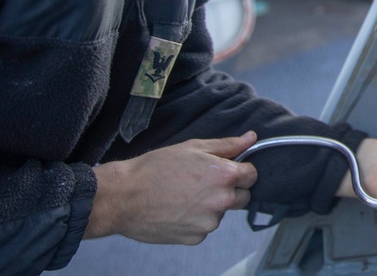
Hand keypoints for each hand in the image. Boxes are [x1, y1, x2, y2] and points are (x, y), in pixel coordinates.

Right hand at [86, 131, 258, 244]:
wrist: (124, 197)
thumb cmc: (156, 167)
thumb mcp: (193, 147)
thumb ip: (227, 145)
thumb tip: (251, 138)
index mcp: (225, 176)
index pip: (252, 175)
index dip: (241, 170)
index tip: (228, 168)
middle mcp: (222, 201)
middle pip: (242, 196)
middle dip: (230, 189)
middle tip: (204, 182)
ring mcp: (209, 223)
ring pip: (221, 212)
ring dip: (211, 205)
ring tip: (184, 194)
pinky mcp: (195, 238)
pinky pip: (204, 227)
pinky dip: (196, 220)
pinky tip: (178, 209)